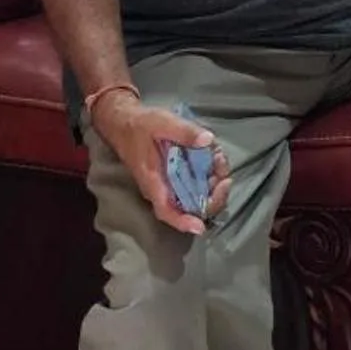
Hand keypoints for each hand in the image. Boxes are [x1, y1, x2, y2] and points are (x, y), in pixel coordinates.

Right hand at [93, 91, 232, 235]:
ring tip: (219, 157)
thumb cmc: (141, 126)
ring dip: (214, 182)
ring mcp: (170, 181)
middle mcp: (163, 187)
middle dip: (212, 196)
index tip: (200, 227)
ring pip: (197, 193)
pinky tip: (215, 154)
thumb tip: (208, 140)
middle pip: (189, 206)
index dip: (182, 222)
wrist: (125, 122)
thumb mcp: (162, 123)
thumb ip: (185, 131)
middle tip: (224, 176)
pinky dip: (210, 172)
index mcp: (154, 181)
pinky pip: (196, 181)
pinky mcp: (177, 173)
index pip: (166, 210)